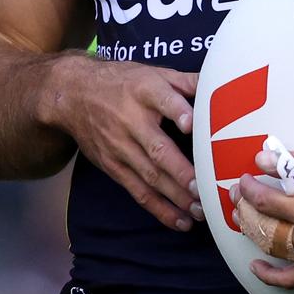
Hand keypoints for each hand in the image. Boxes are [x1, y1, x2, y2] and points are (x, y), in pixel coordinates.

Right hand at [55, 58, 200, 231]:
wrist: (74, 94)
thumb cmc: (122, 81)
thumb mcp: (152, 72)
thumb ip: (186, 81)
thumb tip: (220, 84)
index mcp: (144, 90)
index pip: (163, 99)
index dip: (178, 111)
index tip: (192, 124)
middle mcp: (131, 120)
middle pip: (157, 148)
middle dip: (181, 172)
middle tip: (204, 189)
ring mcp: (120, 147)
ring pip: (149, 176)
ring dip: (175, 196)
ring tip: (200, 211)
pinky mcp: (112, 166)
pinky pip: (138, 191)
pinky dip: (160, 209)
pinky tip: (180, 221)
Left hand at [232, 146, 293, 287]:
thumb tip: (264, 158)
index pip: (269, 202)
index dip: (250, 189)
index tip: (243, 178)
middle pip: (267, 228)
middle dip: (246, 210)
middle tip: (235, 194)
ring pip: (276, 250)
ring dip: (255, 233)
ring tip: (242, 217)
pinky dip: (273, 275)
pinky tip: (258, 265)